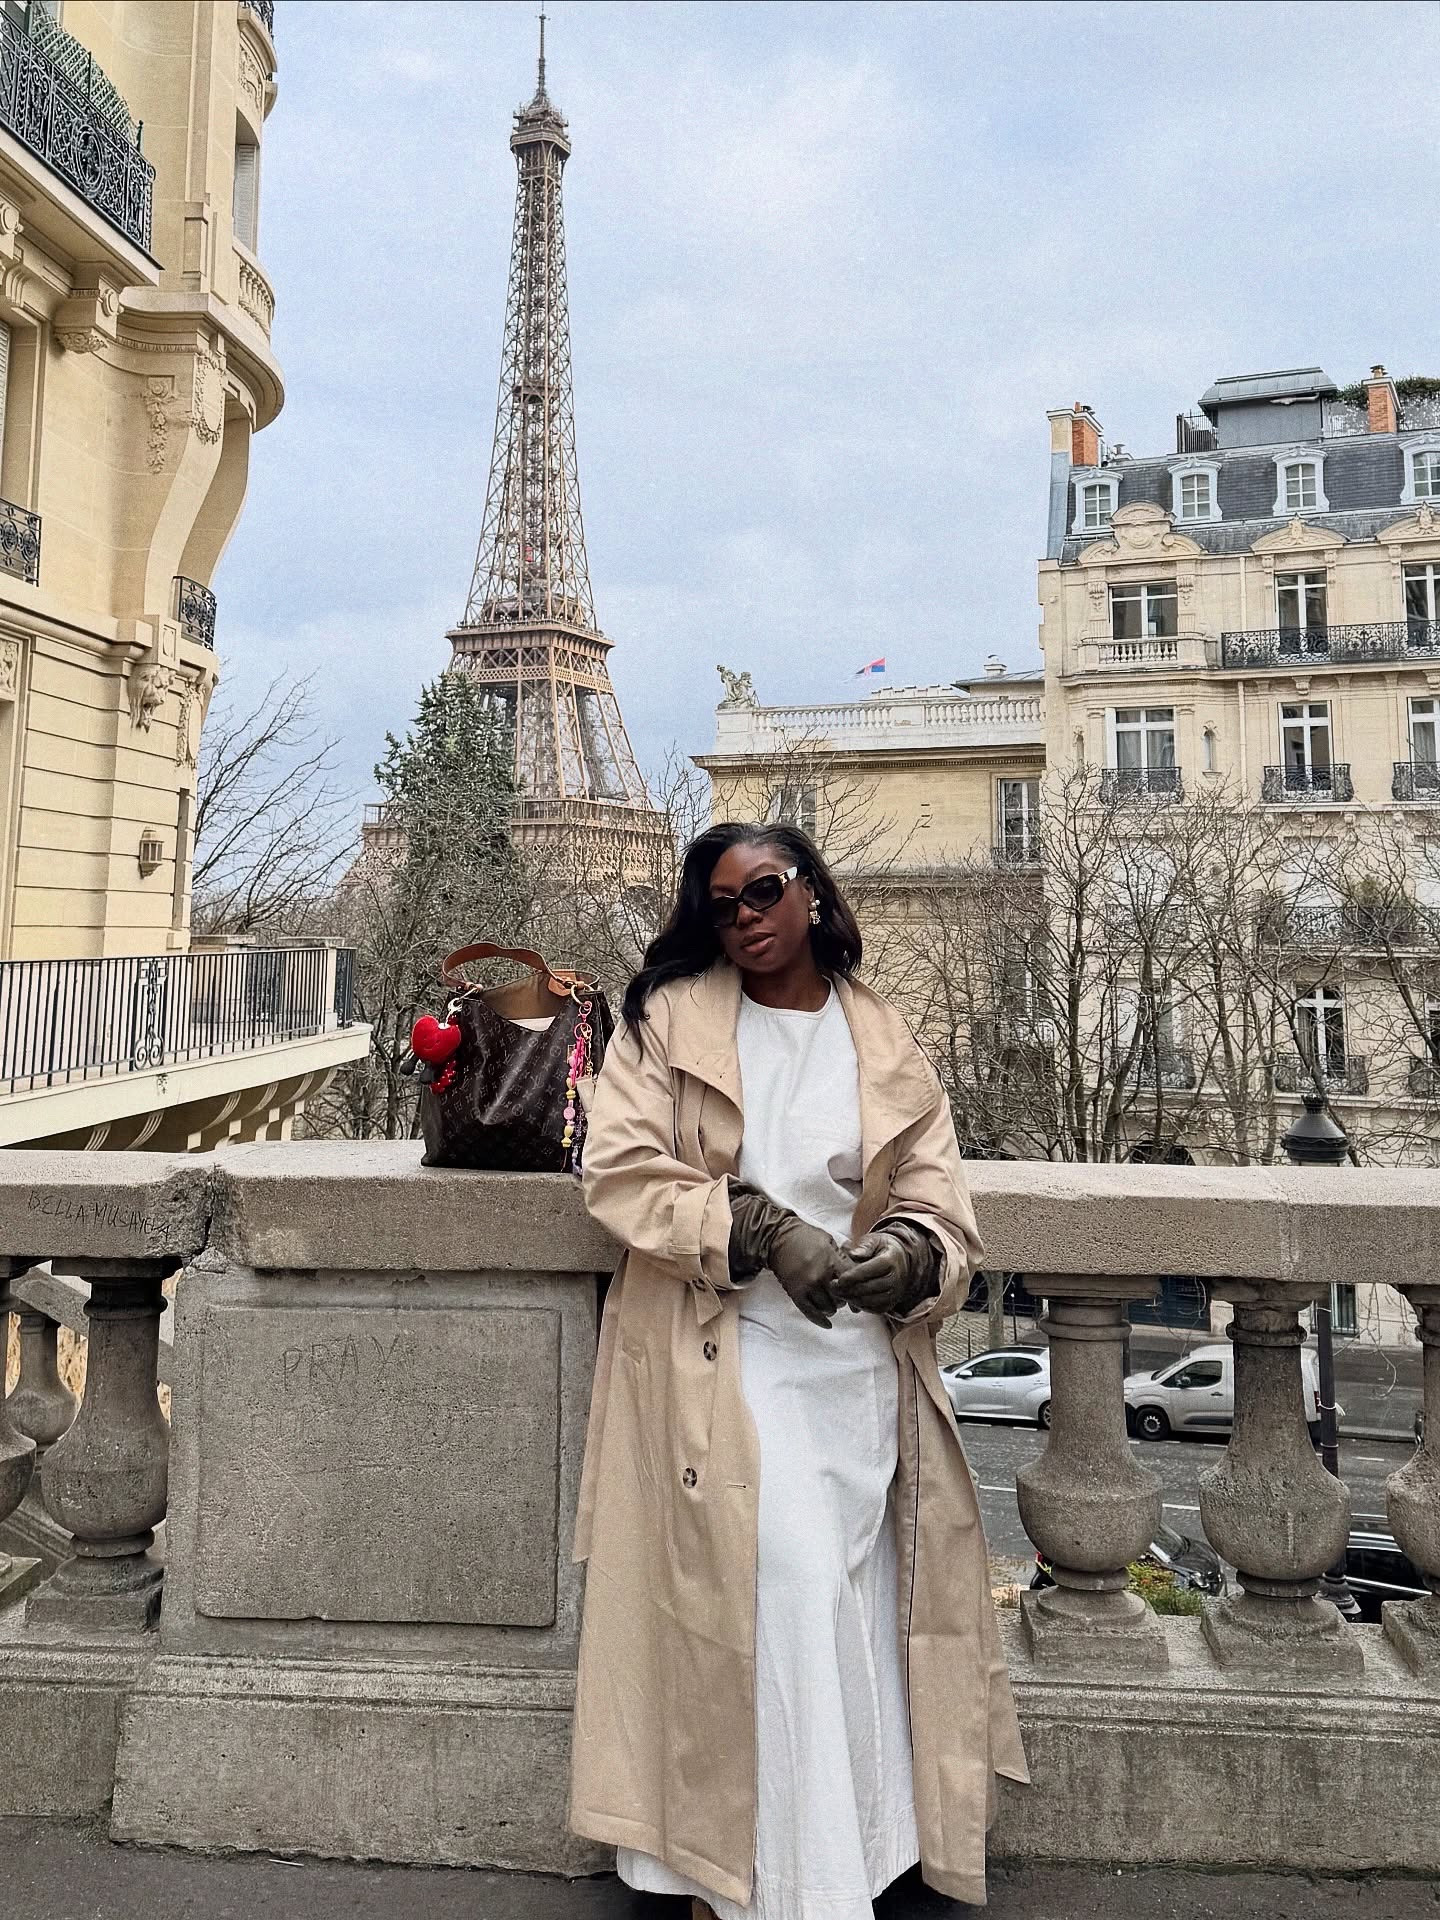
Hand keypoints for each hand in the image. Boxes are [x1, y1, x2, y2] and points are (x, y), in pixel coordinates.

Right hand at [767, 1213, 846, 1327]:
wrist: (778, 1237)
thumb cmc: (806, 1237)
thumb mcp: (830, 1242)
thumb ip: (844, 1259)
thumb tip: (858, 1276)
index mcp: (832, 1261)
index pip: (852, 1284)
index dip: (856, 1291)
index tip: (856, 1294)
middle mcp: (821, 1276)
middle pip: (841, 1298)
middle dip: (843, 1299)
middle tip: (840, 1296)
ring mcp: (807, 1286)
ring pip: (828, 1308)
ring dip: (832, 1307)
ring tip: (830, 1302)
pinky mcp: (796, 1293)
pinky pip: (810, 1313)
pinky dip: (820, 1320)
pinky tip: (827, 1324)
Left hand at [835, 1222, 941, 1318]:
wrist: (900, 1260)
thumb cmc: (882, 1248)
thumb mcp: (874, 1240)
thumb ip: (863, 1246)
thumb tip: (852, 1254)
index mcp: (890, 1260)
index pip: (871, 1270)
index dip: (854, 1276)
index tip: (840, 1279)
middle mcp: (895, 1279)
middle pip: (869, 1288)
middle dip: (849, 1289)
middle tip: (832, 1287)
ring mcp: (894, 1293)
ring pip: (870, 1300)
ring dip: (852, 1299)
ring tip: (837, 1293)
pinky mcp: (891, 1303)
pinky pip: (874, 1309)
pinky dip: (860, 1305)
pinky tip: (848, 1298)